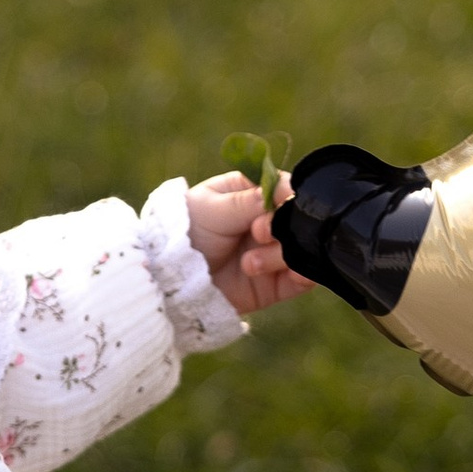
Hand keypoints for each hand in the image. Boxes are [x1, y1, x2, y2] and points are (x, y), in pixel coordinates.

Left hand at [187, 170, 310, 317]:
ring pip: (302, 248)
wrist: (168, 281)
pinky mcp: (276, 283)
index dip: (288, 197)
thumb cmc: (184, 234)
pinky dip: (303, 274)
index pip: (286, 188)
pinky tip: (289, 274)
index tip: (277, 205)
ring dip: (281, 255)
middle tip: (258, 232)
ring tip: (249, 263)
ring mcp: (273, 252)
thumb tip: (289, 191)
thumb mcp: (212, 209)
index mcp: (251, 193)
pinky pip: (304, 278)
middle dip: (282, 227)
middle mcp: (267, 221)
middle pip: (299, 220)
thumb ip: (250, 201)